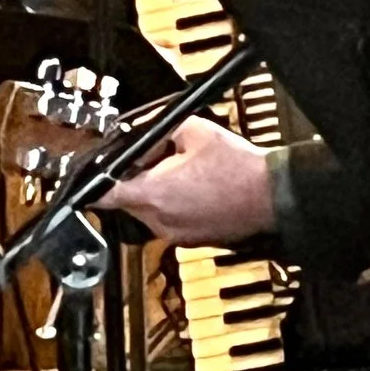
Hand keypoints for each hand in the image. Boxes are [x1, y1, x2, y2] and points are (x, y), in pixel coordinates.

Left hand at [101, 116, 274, 246]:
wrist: (272, 196)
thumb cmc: (238, 167)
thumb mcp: (194, 130)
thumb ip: (158, 130)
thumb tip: (142, 133)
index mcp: (153, 193)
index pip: (104, 194)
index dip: (98, 182)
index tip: (97, 174)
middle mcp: (159, 220)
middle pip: (129, 200)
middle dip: (137, 179)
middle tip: (159, 160)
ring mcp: (175, 235)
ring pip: (150, 211)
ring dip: (158, 193)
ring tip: (186, 174)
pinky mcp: (192, 241)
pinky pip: (170, 221)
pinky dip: (176, 206)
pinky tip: (199, 189)